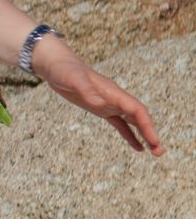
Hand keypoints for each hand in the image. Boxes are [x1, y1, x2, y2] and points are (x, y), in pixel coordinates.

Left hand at [32, 37, 161, 154]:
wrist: (58, 66)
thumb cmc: (65, 70)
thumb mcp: (73, 79)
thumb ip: (87, 90)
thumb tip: (100, 104)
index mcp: (113, 92)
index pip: (136, 110)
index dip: (147, 125)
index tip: (154, 141)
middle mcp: (115, 99)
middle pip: (139, 118)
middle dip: (150, 134)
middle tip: (159, 153)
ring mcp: (109, 104)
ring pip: (133, 122)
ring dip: (144, 136)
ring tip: (154, 153)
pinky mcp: (101, 109)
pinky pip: (120, 124)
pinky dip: (130, 135)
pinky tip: (138, 147)